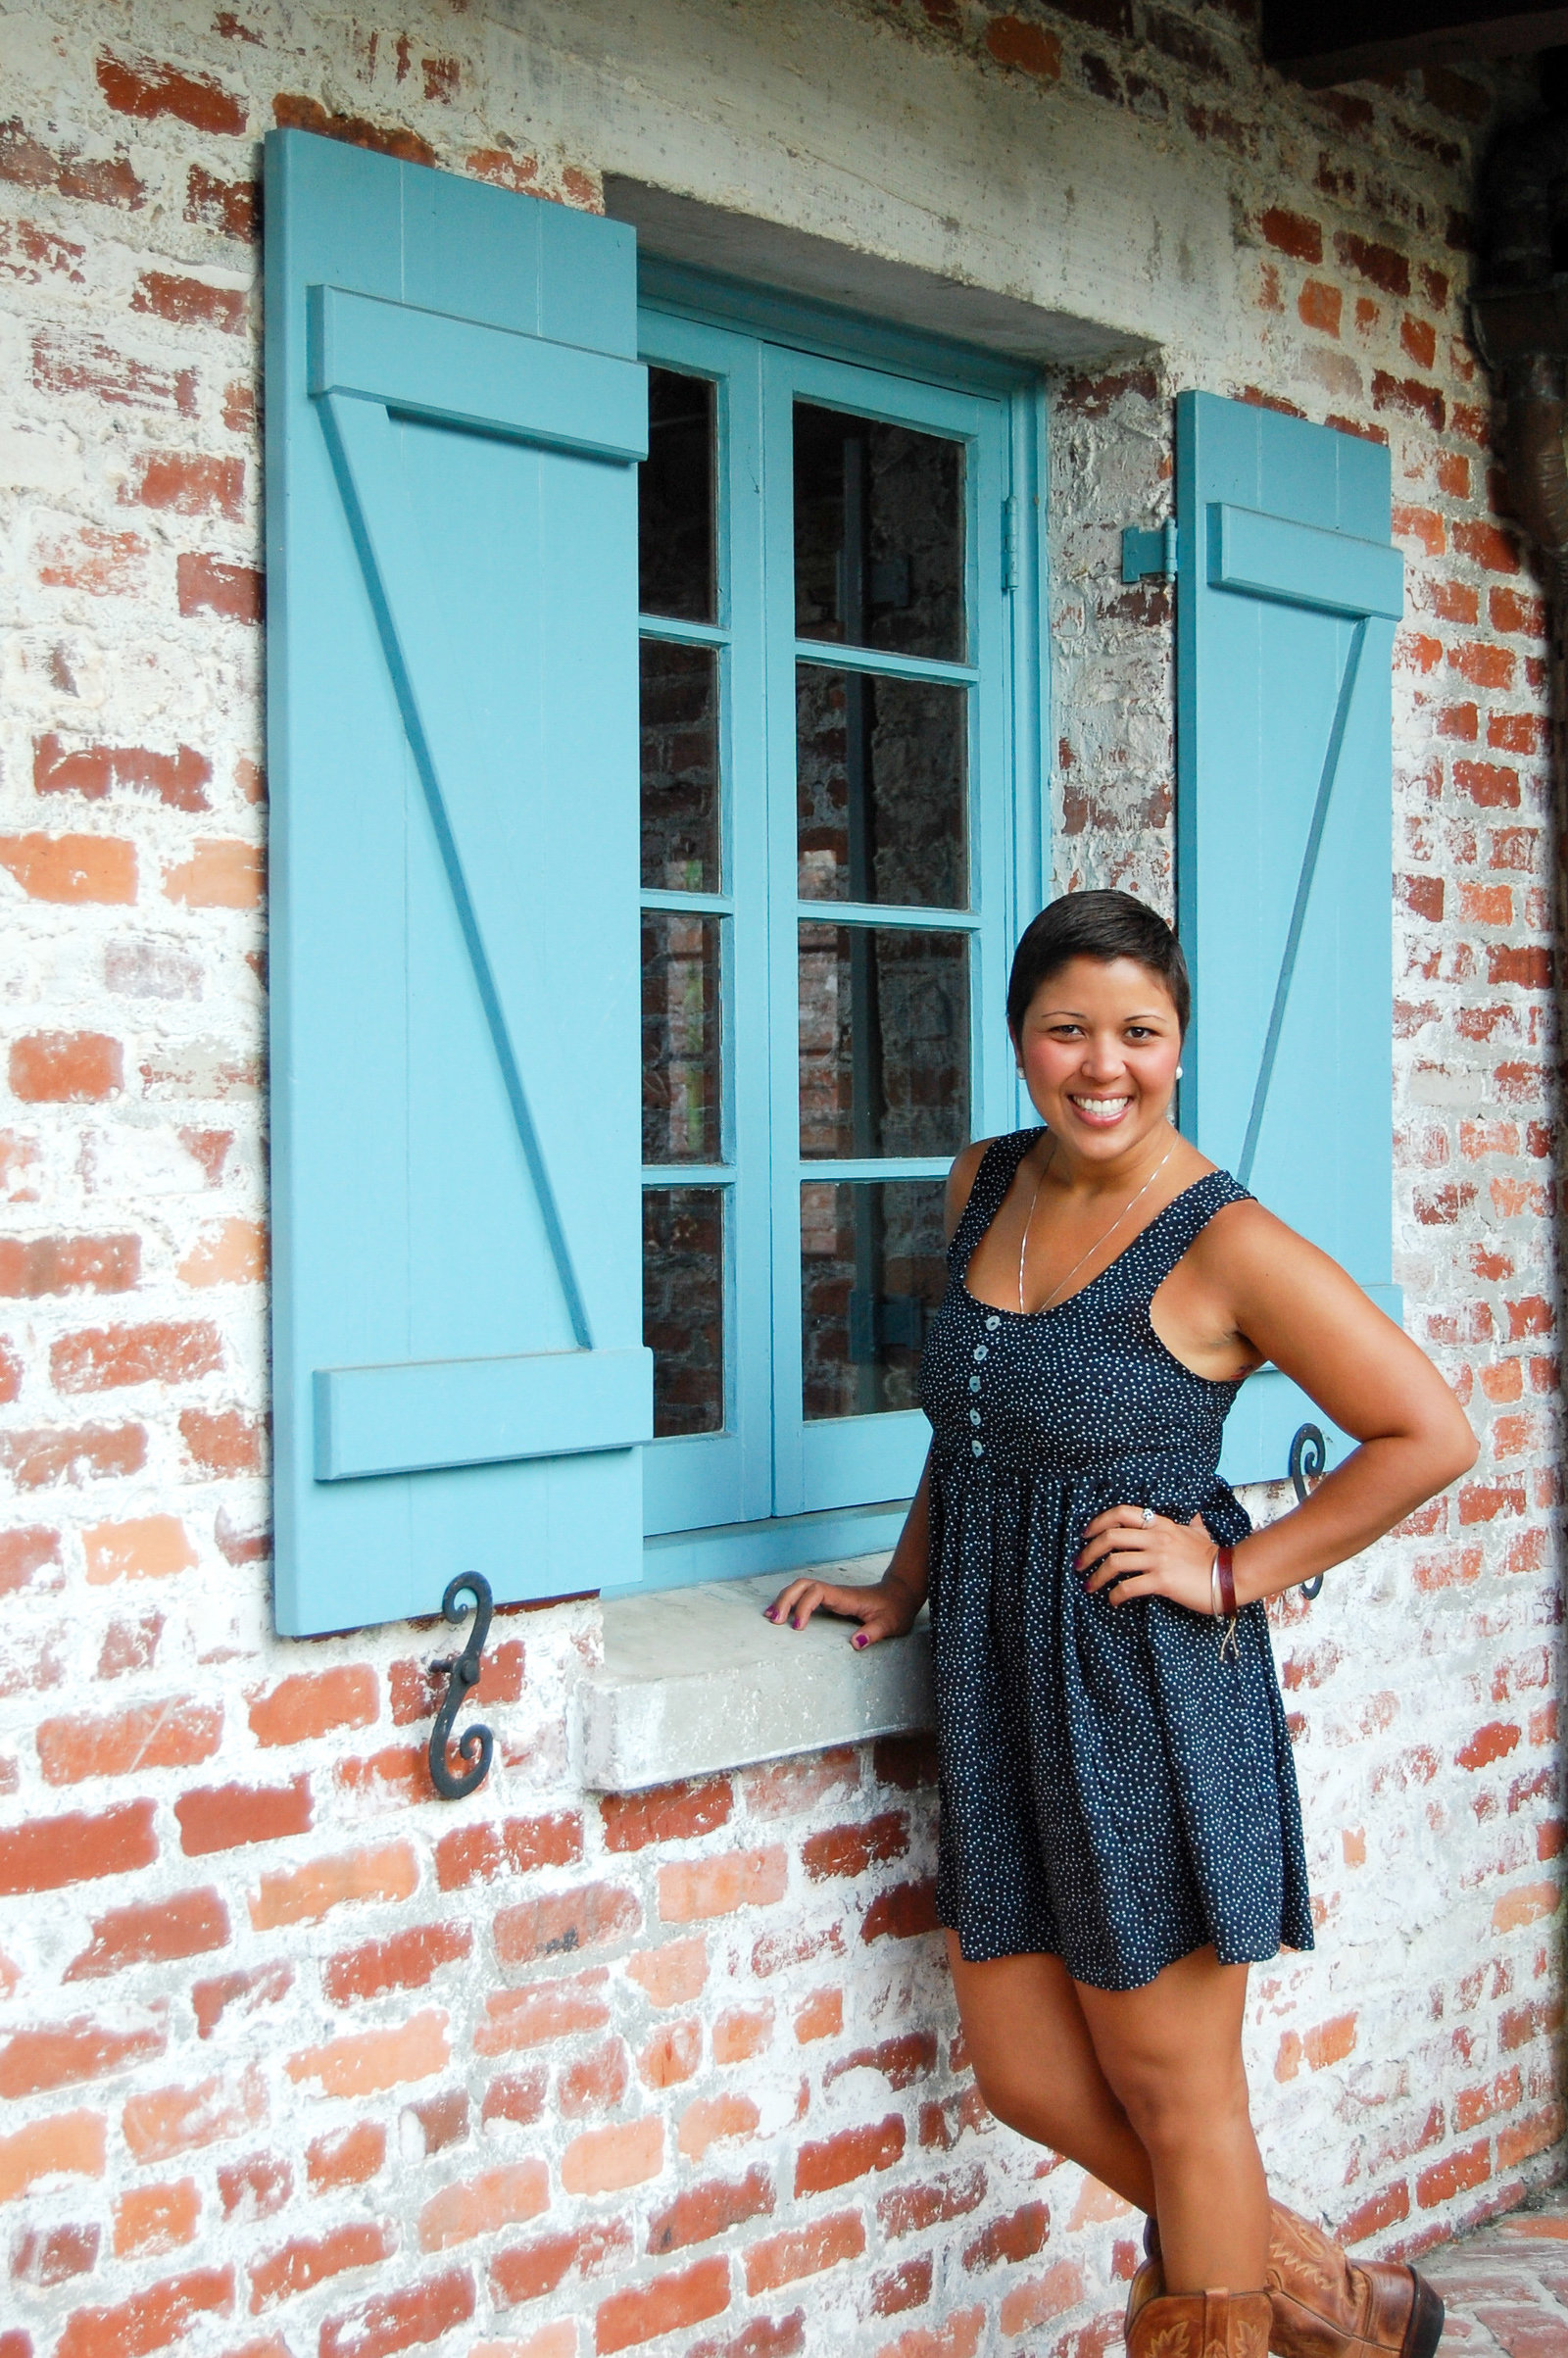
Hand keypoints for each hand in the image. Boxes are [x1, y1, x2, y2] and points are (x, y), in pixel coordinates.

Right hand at [763, 1572, 920, 1648]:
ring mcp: (831, 1594)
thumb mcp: (889, 1624)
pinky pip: (805, 1595)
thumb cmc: (894, 1609)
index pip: (816, 1592)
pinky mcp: (830, 1600)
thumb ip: (874, 1633)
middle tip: (774, 1621)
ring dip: (784, 1599)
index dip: (803, 1607)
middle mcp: (835, 1592)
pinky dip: (790, 1602)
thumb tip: (855, 1643)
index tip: (798, 1628)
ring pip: (801, 1587)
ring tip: (770, 1617)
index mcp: (846, 1597)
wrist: (900, 1594)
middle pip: (802, 1585)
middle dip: (785, 1600)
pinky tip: (782, 1615)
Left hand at [1077, 1507, 1219, 1614]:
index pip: (1121, 1512)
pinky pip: (1128, 1587)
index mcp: (1160, 1524)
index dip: (1098, 1521)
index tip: (1086, 1534)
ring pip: (1114, 1562)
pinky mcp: (1162, 1581)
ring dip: (1096, 1575)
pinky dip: (1115, 1595)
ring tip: (1089, 1585)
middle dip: (1089, 1550)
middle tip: (1079, 1564)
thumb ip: (1190, 1524)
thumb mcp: (1198, 1532)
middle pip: (1110, 1537)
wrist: (1229, 1576)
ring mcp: (1158, 1559)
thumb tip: (1195, 1517)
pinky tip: (1113, 1600)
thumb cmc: (1212, 1556)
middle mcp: (1156, 1538)